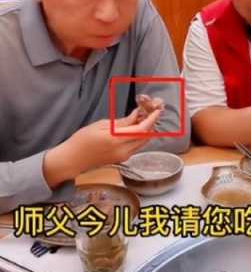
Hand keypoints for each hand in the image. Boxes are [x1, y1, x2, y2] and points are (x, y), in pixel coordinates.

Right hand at [43, 109, 161, 186]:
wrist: (72, 160)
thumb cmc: (82, 140)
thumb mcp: (100, 126)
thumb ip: (122, 122)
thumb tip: (137, 115)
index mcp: (116, 140)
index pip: (141, 130)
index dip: (151, 119)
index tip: (157, 111)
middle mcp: (123, 150)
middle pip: (146, 137)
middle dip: (151, 124)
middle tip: (151, 112)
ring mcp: (124, 157)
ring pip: (143, 142)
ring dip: (146, 130)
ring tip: (144, 118)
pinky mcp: (122, 159)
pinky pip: (137, 146)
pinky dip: (140, 137)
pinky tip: (136, 128)